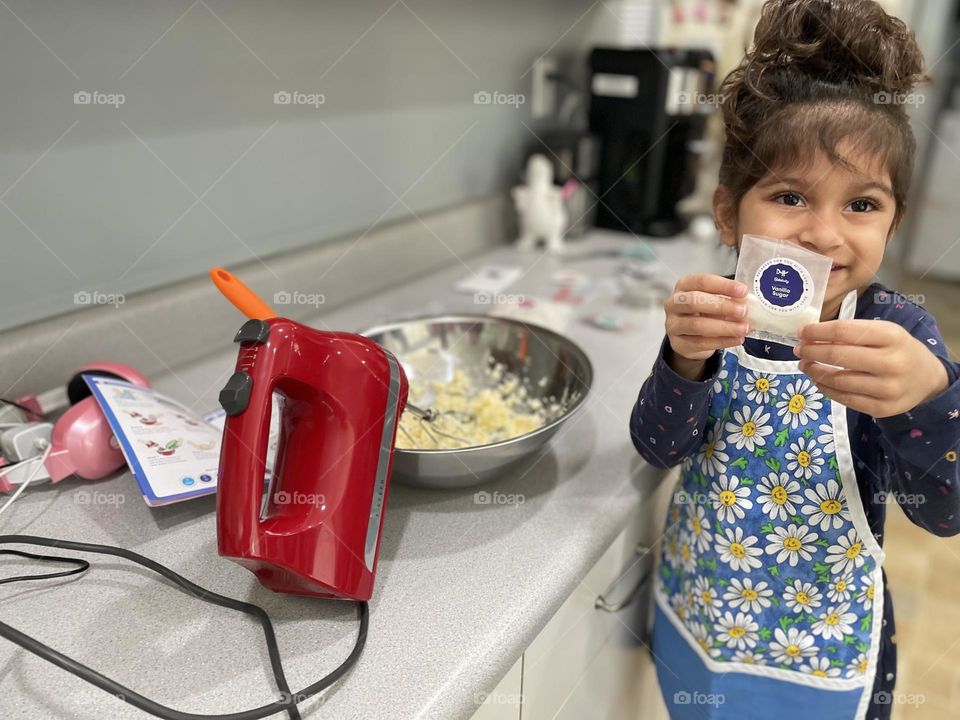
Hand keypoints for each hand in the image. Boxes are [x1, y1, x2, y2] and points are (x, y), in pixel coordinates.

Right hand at [664, 275, 749, 368]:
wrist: (690, 337)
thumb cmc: (704, 313)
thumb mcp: (714, 301)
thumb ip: (728, 299)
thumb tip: (749, 303)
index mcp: (684, 287)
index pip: (702, 281)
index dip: (723, 285)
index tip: (742, 291)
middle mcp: (673, 304)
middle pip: (694, 301)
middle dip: (721, 306)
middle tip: (743, 311)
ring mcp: (673, 325)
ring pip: (696, 325)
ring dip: (724, 327)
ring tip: (743, 328)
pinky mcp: (678, 343)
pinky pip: (700, 343)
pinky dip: (722, 341)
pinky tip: (736, 339)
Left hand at [794, 319, 948, 417]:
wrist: (928, 379)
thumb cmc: (898, 350)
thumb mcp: (883, 333)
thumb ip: (852, 333)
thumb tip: (810, 336)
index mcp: (892, 336)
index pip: (844, 331)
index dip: (817, 332)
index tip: (801, 332)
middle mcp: (892, 362)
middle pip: (838, 356)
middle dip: (811, 352)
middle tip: (799, 350)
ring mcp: (888, 388)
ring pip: (838, 380)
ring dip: (815, 372)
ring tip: (806, 365)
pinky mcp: (882, 408)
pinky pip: (845, 399)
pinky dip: (826, 389)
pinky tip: (818, 381)